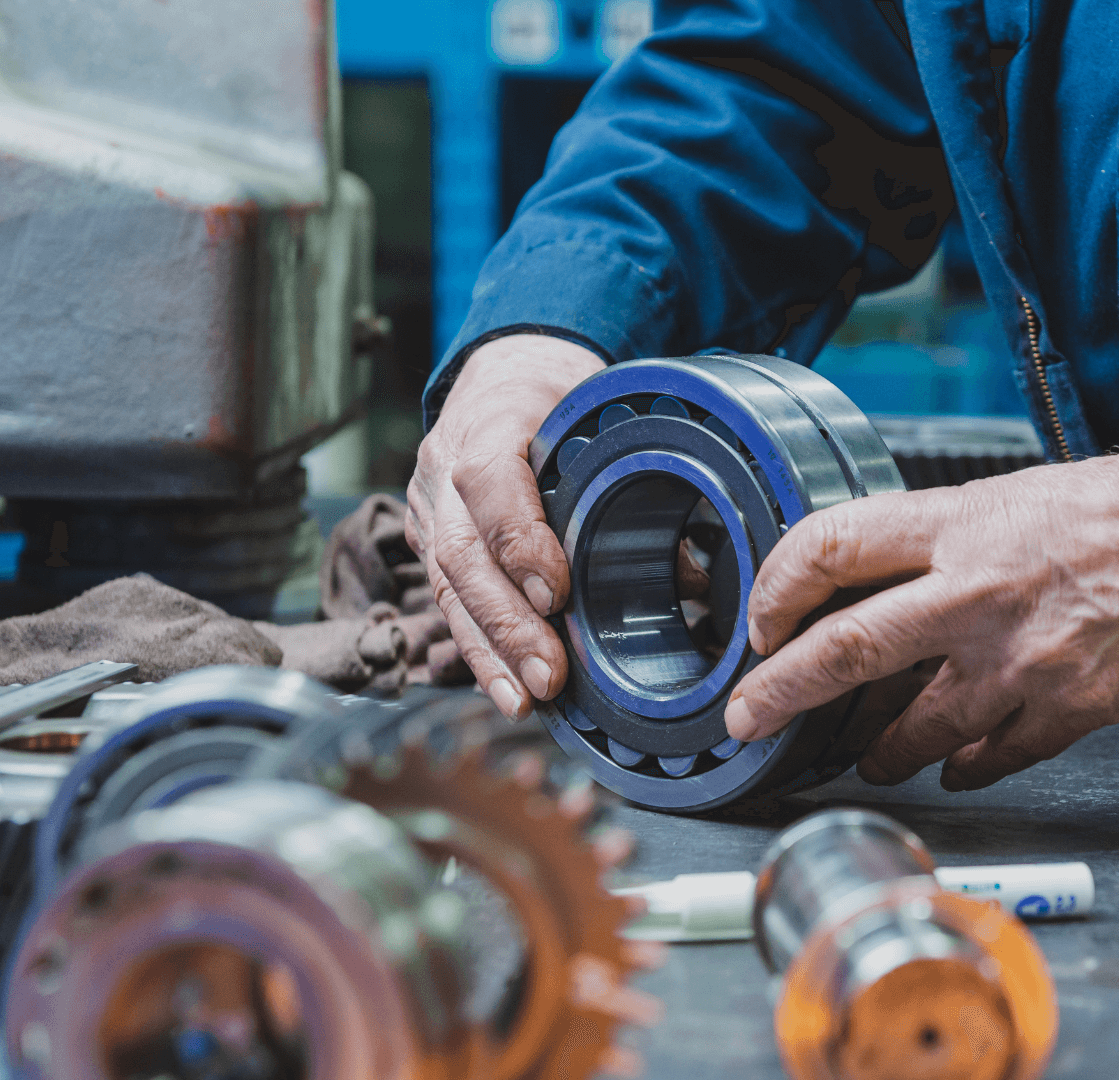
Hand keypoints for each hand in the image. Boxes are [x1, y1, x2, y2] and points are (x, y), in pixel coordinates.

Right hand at [407, 335, 605, 717]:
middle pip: (464, 554)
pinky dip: (479, 651)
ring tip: (525, 700)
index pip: (491, 481)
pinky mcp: (425, 539)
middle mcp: (444, 468)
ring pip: (447, 588)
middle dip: (509, 624)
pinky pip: (444, 602)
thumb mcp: (599, 419)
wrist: (501, 376)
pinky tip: (507, 691)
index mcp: (491, 421)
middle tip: (550, 675)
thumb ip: (637, 491)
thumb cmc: (559, 400)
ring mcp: (427, 506)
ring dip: (491, 652)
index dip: (519, 540)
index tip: (554, 593)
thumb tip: (694, 580)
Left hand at [722, 446, 1118, 789]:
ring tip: (868, 754)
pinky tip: (953, 764)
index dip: (774, 590)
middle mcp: (976, 593)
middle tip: (749, 716)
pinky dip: (961, 767)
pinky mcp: (1066, 710)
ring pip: (911, 730)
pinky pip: (988, 759)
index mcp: (956, 525)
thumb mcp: (1005, 497)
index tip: (760, 622)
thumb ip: (933, 543)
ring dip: (878, 750)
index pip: (827, 549)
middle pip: (844, 652)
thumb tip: (864, 586)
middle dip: (778, 694)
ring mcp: (1020, 661)